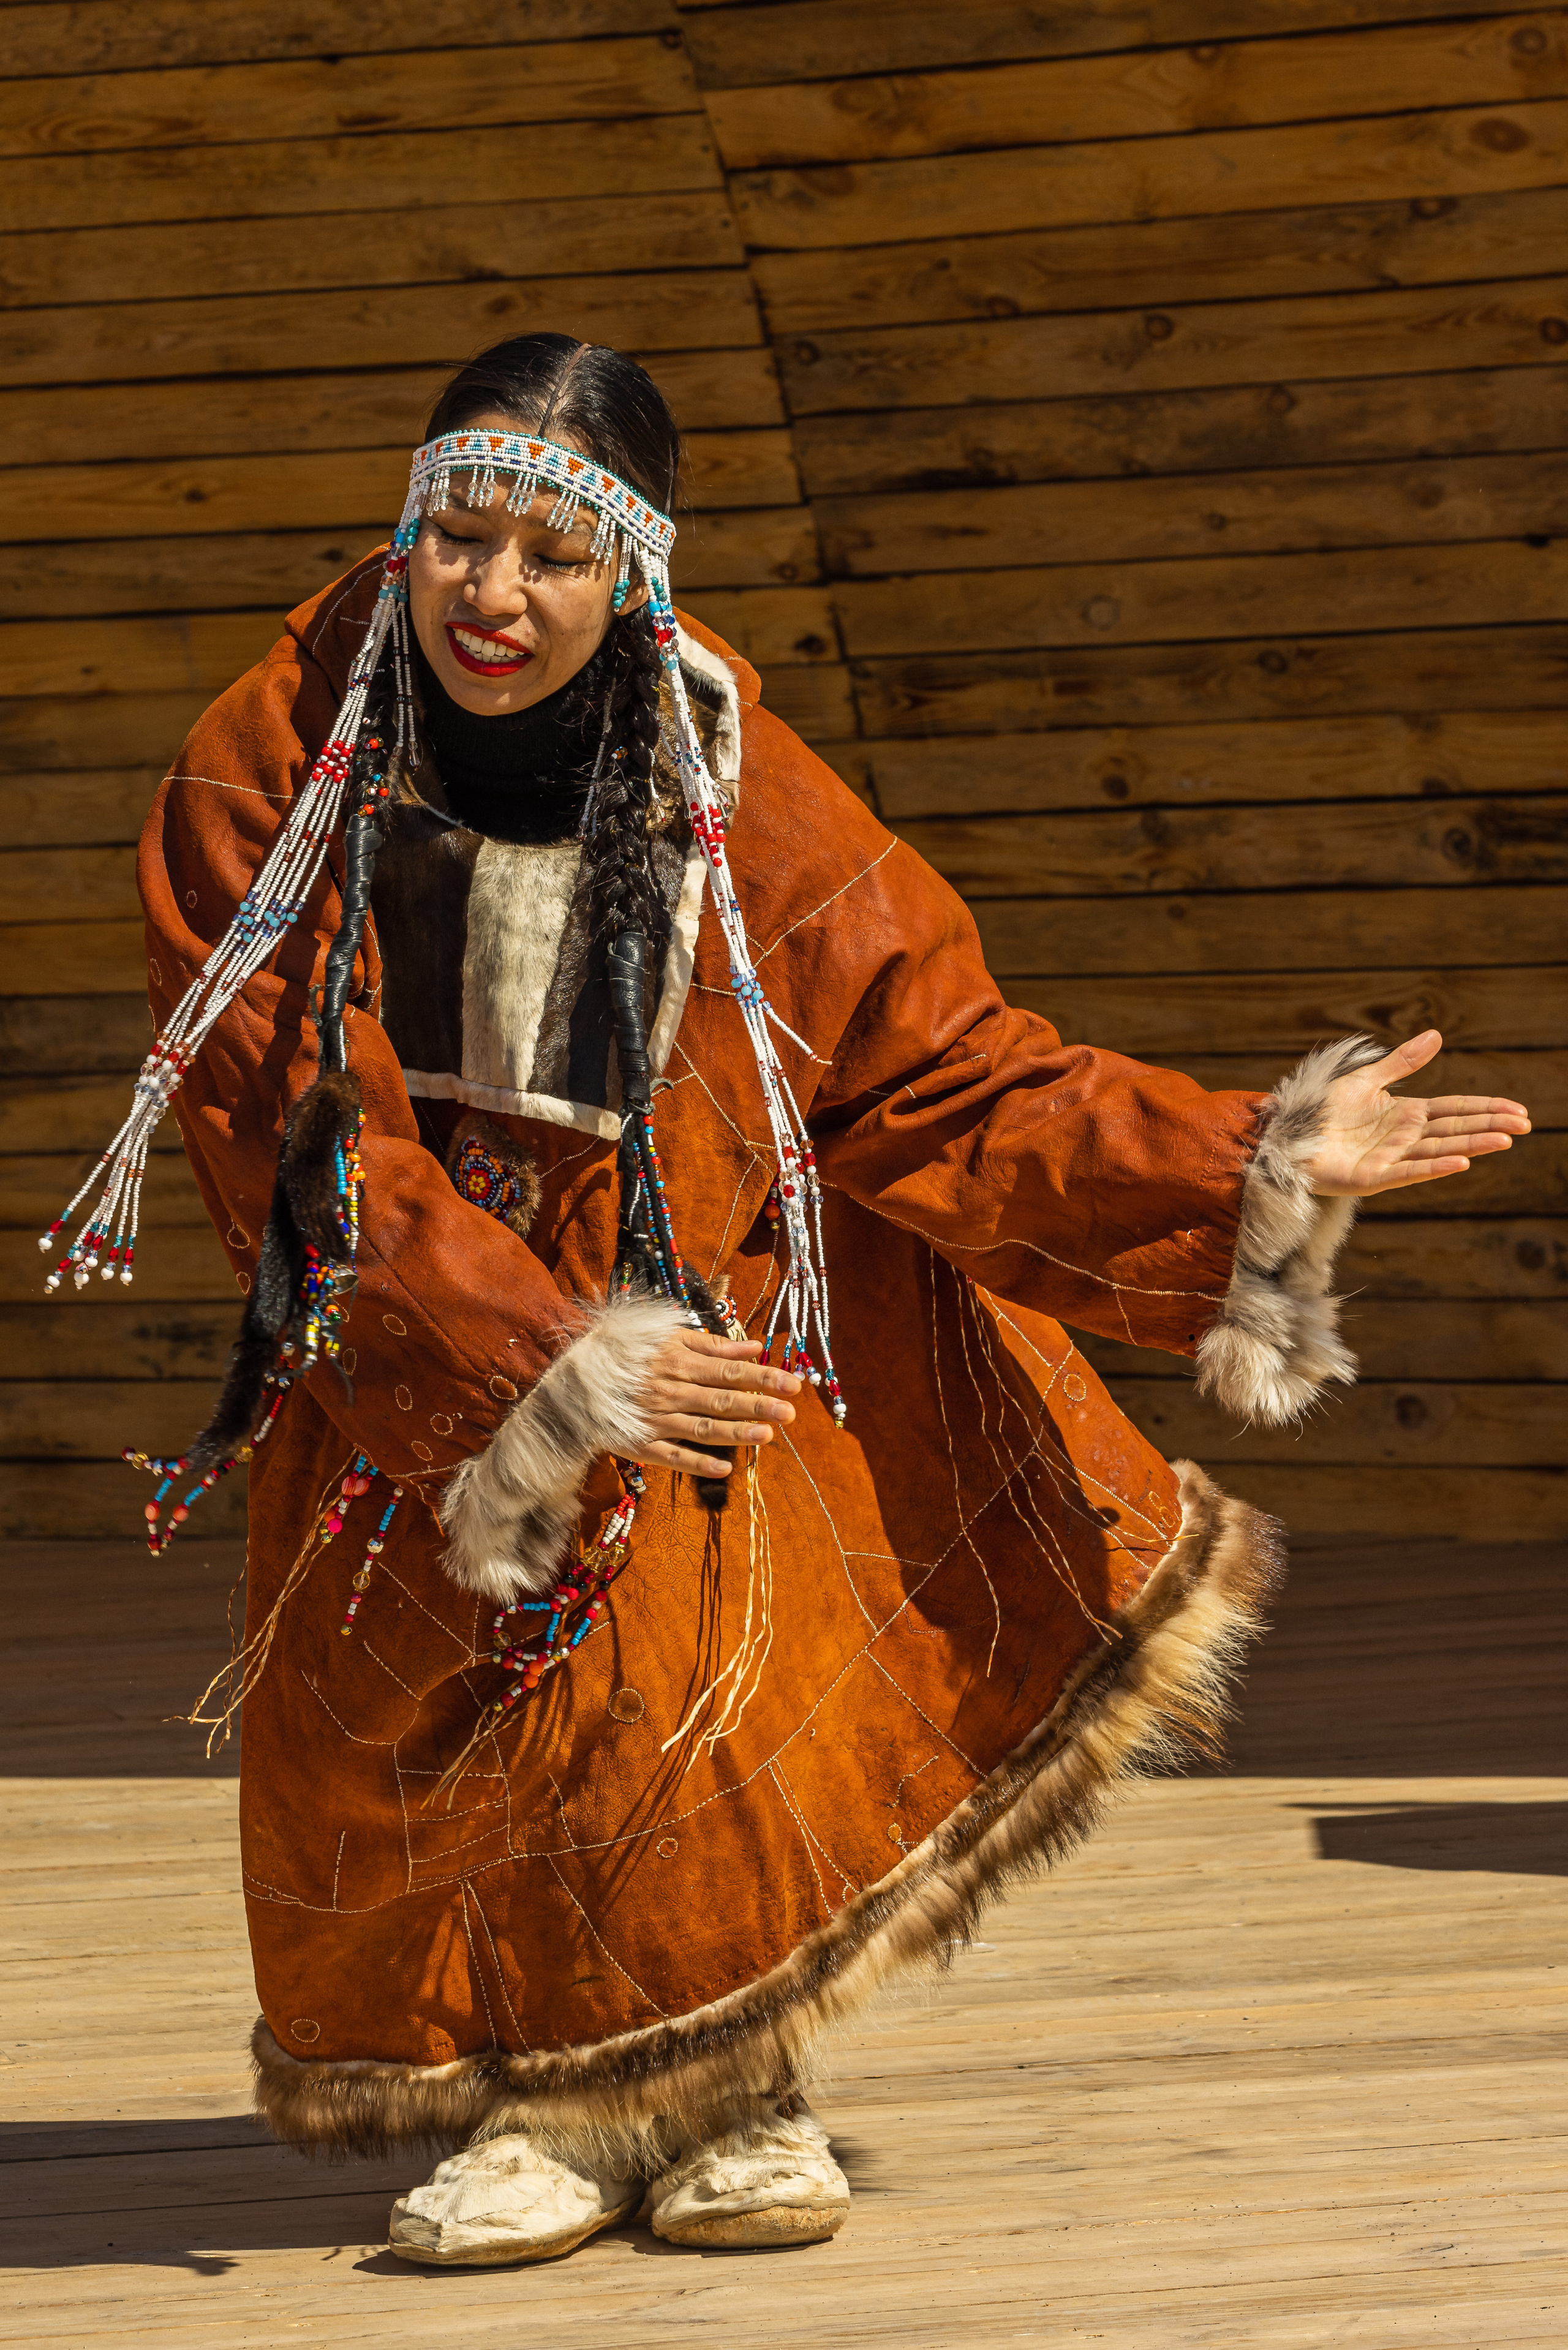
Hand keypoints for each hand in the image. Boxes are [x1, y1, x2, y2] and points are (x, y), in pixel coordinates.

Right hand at [629, 1329, 800, 1478]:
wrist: (576, 1381)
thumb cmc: (632, 1354)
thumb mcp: (669, 1338)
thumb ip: (712, 1344)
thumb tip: (754, 1347)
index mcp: (679, 1361)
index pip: (729, 1371)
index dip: (762, 1377)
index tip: (793, 1383)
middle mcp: (671, 1391)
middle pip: (721, 1399)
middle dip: (758, 1405)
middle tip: (791, 1412)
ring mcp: (657, 1419)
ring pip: (702, 1428)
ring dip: (735, 1433)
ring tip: (767, 1436)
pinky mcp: (642, 1445)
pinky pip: (673, 1457)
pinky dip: (698, 1463)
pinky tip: (726, 1469)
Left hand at [1304, 1031, 1530, 1196]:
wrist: (1287, 1138)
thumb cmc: (1323, 1113)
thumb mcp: (1366, 1081)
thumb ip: (1401, 1063)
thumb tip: (1437, 1036)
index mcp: (1407, 1115)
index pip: (1455, 1109)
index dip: (1486, 1108)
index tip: (1518, 1110)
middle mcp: (1404, 1138)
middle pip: (1455, 1129)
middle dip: (1490, 1127)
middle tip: (1525, 1125)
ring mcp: (1391, 1159)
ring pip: (1439, 1150)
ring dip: (1472, 1145)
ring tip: (1504, 1141)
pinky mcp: (1372, 1178)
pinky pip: (1407, 1172)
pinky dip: (1433, 1167)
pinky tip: (1460, 1162)